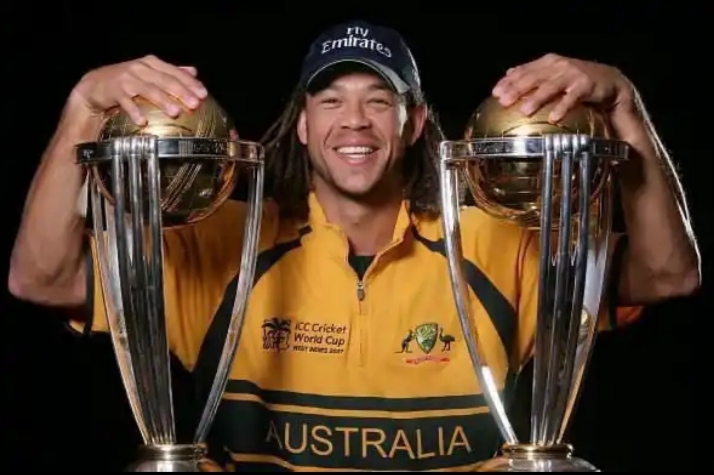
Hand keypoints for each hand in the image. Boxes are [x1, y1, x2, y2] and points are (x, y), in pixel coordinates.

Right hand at [70, 55, 207, 124]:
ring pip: (149, 90)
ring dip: (162, 101)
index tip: (203, 94)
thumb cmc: (127, 81)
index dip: (190, 83)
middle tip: (194, 104)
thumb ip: (171, 72)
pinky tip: (143, 122)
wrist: (96, 85)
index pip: (175, 72)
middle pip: (165, 81)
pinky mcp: (115, 91)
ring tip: (175, 113)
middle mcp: (140, 69)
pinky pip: (127, 102)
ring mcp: (127, 79)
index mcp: (152, 64)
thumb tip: (193, 72)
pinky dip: (135, 111)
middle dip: (181, 92)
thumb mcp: (149, 73)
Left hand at [491, 53, 634, 122]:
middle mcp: (558, 66)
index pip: (523, 70)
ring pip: (550, 87)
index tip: (495, 93)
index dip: (508, 81)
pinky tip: (553, 117)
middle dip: (517, 89)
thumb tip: (508, 74)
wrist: (607, 80)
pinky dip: (562, 107)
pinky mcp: (585, 85)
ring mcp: (571, 74)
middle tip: (503, 101)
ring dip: (536, 99)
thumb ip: (531, 73)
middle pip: (533, 78)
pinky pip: (572, 98)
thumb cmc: (575, 79)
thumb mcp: (552, 73)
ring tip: (524, 111)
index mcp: (547, 63)